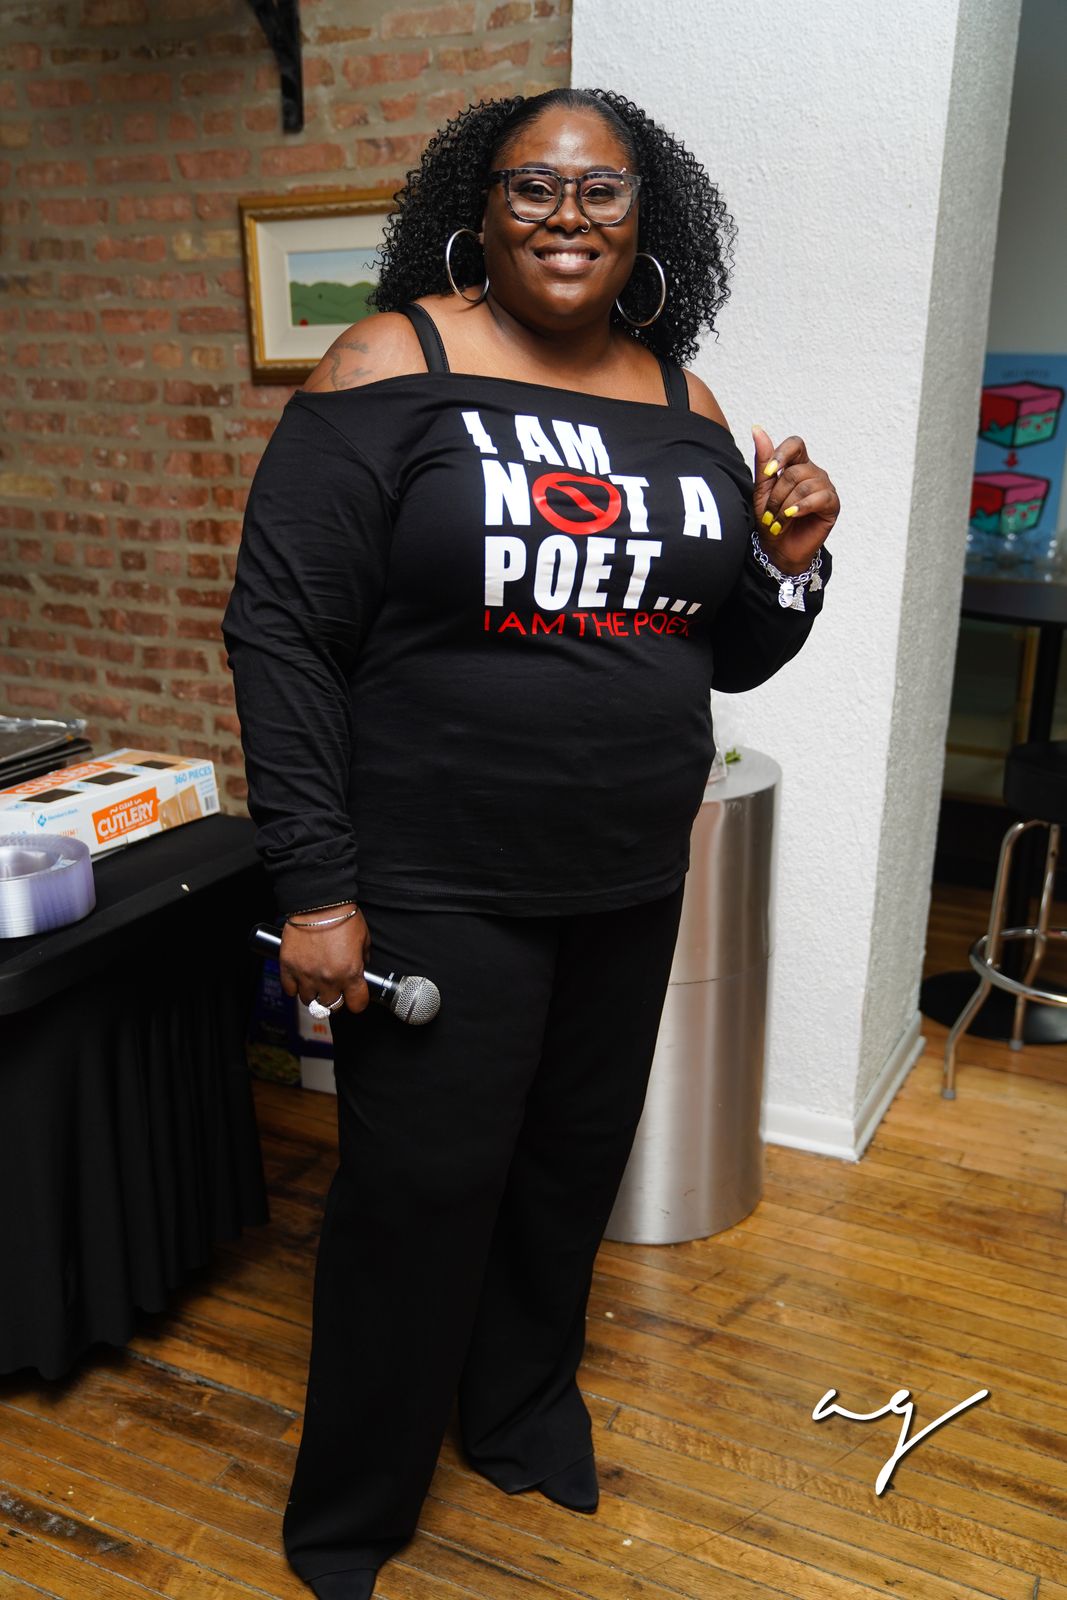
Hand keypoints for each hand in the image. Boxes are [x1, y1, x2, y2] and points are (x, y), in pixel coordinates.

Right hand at [279, 903, 372, 1014]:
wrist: (318, 902)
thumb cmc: (341, 916)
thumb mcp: (363, 938)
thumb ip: (362, 958)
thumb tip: (360, 967)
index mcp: (350, 973)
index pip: (357, 1004)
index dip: (357, 1001)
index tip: (354, 996)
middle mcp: (328, 979)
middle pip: (332, 1006)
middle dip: (335, 998)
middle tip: (334, 988)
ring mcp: (306, 975)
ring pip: (309, 1001)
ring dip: (314, 994)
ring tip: (316, 983)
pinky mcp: (289, 968)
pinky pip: (290, 990)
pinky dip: (295, 987)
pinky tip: (300, 978)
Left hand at [751, 425, 839, 574]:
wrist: (778, 549)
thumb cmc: (770, 519)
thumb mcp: (762, 489)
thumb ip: (763, 461)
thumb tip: (757, 429)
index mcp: (797, 464)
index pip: (795, 444)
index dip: (781, 454)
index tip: (768, 474)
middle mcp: (814, 472)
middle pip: (795, 471)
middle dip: (777, 495)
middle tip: (769, 514)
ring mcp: (825, 487)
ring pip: (805, 486)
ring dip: (786, 506)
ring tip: (777, 522)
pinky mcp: (832, 504)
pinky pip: (820, 497)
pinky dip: (802, 507)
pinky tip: (792, 517)